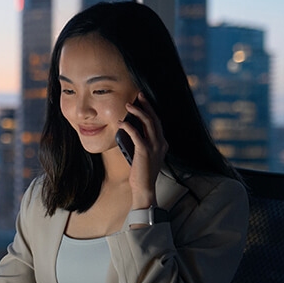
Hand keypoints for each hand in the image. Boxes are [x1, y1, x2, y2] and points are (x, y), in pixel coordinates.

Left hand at [119, 93, 167, 207]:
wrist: (144, 187)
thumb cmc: (141, 171)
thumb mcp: (143, 154)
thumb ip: (141, 141)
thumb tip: (130, 128)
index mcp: (162, 143)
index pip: (157, 122)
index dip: (150, 110)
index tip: (143, 100)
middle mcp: (161, 143)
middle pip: (155, 119)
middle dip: (146, 105)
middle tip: (138, 95)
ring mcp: (155, 147)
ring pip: (148, 123)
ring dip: (138, 112)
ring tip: (128, 106)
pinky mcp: (145, 151)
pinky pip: (137, 135)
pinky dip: (128, 127)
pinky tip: (121, 123)